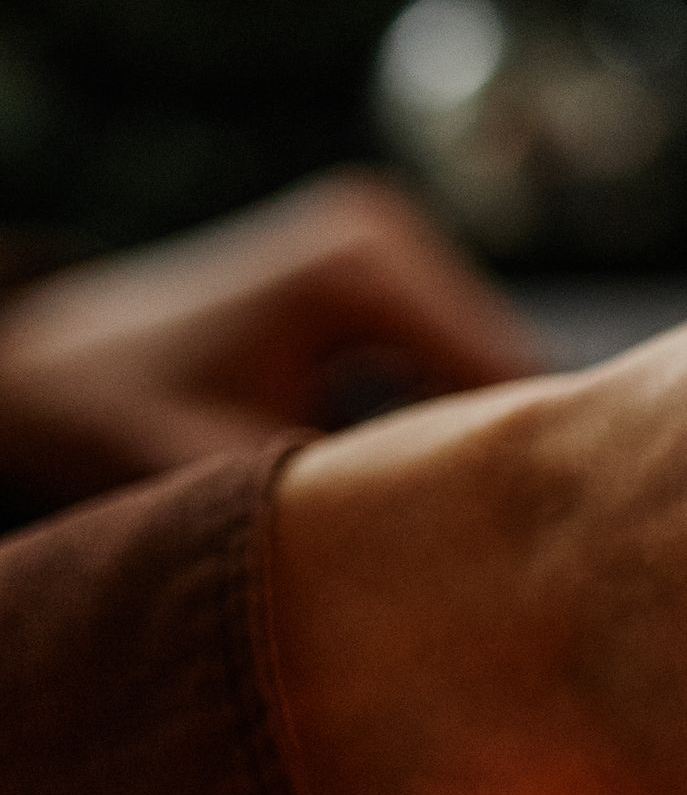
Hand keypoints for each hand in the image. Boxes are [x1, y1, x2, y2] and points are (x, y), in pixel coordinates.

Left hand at [0, 172, 536, 501]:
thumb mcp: (218, 471)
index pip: (499, 372)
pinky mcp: (383, 265)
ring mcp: (386, 240)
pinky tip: (428, 476)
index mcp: (356, 265)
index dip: (518, 462)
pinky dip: (453, 416)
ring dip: (479, 439)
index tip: (530, 548)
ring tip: (458, 522)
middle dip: (500, 454)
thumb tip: (447, 562)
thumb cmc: (109, 416)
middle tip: (496, 550)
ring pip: (492, 366)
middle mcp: (384, 231)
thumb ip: (334, 506)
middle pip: (508, 366)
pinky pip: (458, 355)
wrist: (45, 366)